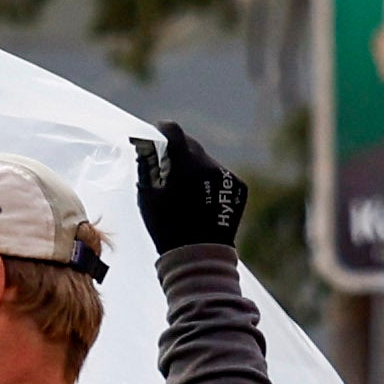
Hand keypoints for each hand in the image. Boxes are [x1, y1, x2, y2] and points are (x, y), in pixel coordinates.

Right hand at [132, 121, 247, 253]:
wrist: (199, 254)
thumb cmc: (166, 227)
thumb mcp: (147, 198)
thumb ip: (146, 168)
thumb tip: (145, 147)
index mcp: (185, 166)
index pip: (174, 132)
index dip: (163, 129)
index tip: (158, 131)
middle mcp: (209, 166)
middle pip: (192, 145)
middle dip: (179, 150)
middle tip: (167, 163)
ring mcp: (226, 176)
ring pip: (207, 161)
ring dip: (194, 167)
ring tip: (185, 189)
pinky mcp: (238, 186)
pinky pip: (220, 175)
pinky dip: (209, 181)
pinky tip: (200, 199)